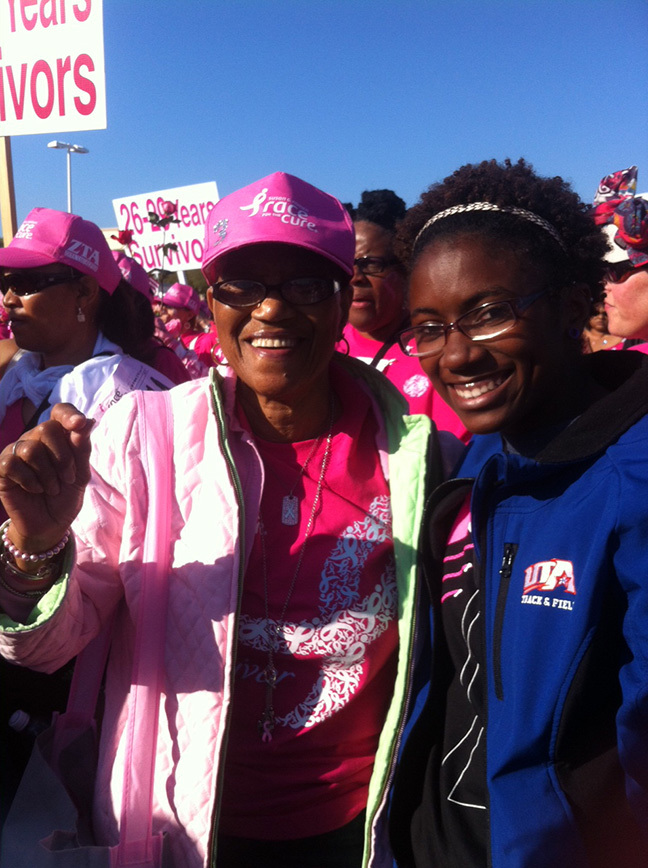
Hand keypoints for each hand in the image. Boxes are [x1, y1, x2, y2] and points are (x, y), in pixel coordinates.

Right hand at [0, 403, 93, 552]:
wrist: (51, 524)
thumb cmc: (66, 495)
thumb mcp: (81, 474)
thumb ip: (82, 448)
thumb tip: (87, 421)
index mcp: (57, 436)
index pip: (60, 411)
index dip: (69, 414)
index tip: (80, 424)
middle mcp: (35, 438)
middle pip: (47, 429)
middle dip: (63, 458)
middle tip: (67, 478)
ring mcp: (17, 452)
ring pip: (31, 448)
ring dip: (48, 474)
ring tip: (52, 488)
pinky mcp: (2, 468)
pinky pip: (13, 464)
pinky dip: (30, 480)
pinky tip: (36, 489)